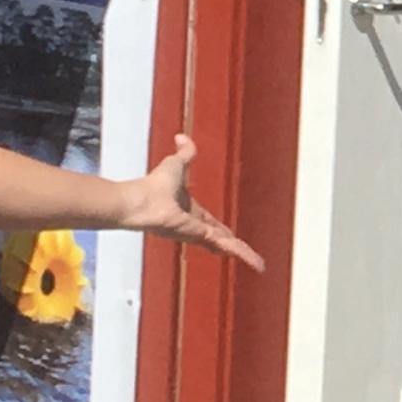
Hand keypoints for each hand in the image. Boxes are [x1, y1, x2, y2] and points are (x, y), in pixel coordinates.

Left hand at [121, 134, 263, 272]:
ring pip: (227, 246)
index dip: (221, 231)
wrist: (141, 199)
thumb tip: (181, 136)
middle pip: (221, 240)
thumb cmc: (154, 184)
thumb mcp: (176, 164)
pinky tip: (255, 262)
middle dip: (236, 248)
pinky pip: (226, 244)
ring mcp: (197, 233)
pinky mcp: (200, 235)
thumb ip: (184, 153)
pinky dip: (242, 253)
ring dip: (244, 255)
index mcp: (190, 213)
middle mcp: (194, 227)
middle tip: (250, 257)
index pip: (210, 225)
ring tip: (260, 265)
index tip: (230, 237)